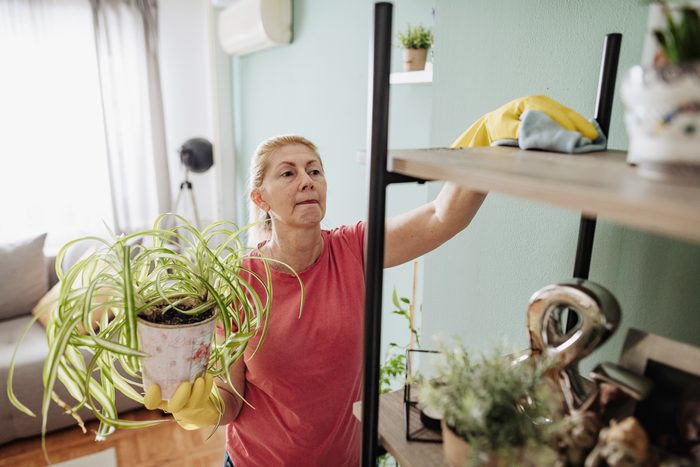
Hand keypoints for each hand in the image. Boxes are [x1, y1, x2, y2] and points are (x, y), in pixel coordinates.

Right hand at [143, 374, 221, 429]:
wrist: (189, 402)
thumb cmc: (171, 382)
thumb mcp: (163, 376)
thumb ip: (160, 368)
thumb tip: (155, 346)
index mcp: (160, 399)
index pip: (151, 403)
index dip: (152, 397)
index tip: (154, 386)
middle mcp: (173, 404)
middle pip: (175, 405)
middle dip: (181, 396)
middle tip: (186, 383)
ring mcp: (188, 404)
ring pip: (193, 401)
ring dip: (198, 390)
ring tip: (200, 379)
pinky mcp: (201, 401)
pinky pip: (206, 395)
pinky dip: (207, 385)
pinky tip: (207, 376)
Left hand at [451, 95, 598, 147]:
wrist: (493, 125)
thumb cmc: (498, 126)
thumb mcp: (504, 128)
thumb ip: (518, 130)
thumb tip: (532, 131)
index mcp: (530, 102)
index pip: (551, 112)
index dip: (564, 123)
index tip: (572, 134)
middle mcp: (541, 102)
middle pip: (565, 112)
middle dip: (578, 124)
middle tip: (590, 137)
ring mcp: (547, 107)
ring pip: (568, 115)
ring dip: (580, 126)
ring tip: (592, 138)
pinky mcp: (551, 115)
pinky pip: (566, 119)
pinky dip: (575, 127)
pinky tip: (584, 135)